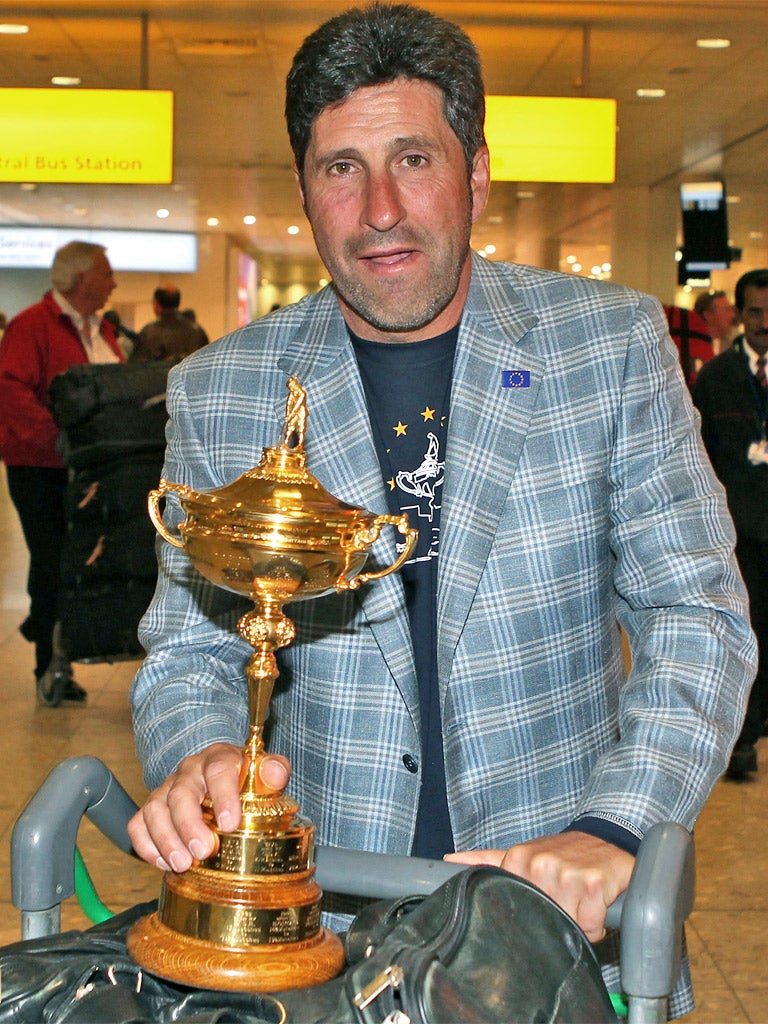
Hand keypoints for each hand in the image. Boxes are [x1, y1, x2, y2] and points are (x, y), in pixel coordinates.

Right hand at [127, 744, 290, 872]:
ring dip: (165, 838)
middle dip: (189, 824)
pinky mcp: (154, 808)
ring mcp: (168, 788)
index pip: (219, 769)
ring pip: (155, 808)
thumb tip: (275, 774)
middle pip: (182, 792)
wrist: (224, 780)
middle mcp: (190, 770)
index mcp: (220, 758)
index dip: (222, 795)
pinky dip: (147, 845)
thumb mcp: (266, 773)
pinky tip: (164, 863)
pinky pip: (138, 823)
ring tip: (182, 863)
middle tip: (203, 851)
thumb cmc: (247, 781)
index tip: (229, 824)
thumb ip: (274, 771)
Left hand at [445, 832, 633, 941]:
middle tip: (564, 898)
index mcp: (517, 860)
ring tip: (580, 899)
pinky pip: (590, 926)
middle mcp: (539, 865)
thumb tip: (449, 861)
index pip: (513, 907)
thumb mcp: (524, 853)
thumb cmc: (565, 852)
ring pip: (567, 927)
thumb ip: (487, 860)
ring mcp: (565, 875)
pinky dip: (596, 924)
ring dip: (577, 922)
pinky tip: (595, 903)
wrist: (607, 839)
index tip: (538, 903)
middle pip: (541, 920)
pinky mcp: (592, 884)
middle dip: (555, 919)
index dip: (528, 914)